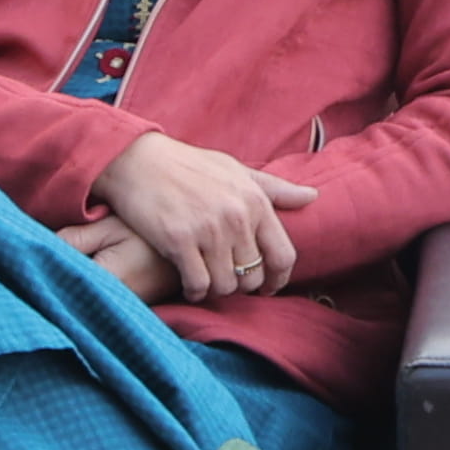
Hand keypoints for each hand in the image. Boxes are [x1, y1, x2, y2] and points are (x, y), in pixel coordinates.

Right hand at [87, 129, 311, 300]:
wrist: (136, 159)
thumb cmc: (187, 164)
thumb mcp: (235, 169)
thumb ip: (274, 188)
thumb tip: (313, 196)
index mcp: (255, 200)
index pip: (283, 255)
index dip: (278, 279)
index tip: (266, 287)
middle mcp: (236, 216)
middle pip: (253, 276)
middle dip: (241, 283)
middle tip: (226, 277)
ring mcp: (208, 229)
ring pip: (226, 285)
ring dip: (216, 288)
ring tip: (206, 277)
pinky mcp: (179, 241)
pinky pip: (198, 284)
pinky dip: (195, 290)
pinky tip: (189, 283)